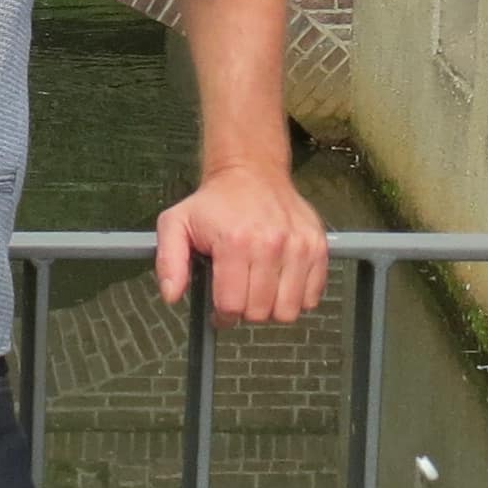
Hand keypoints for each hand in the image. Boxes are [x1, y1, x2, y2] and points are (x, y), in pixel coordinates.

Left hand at [157, 161, 329, 325]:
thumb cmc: (214, 203)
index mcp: (234, 241)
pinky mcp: (319, 247)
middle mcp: (270, 244)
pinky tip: (281, 282)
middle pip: (261, 312)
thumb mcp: (176, 223)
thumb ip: (168, 261)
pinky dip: (298, 298)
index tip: (220, 308)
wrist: (252, 172)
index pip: (232, 305)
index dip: (222, 315)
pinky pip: (313, 297)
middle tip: (240, 293)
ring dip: (273, 308)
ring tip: (261, 289)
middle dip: (246, 311)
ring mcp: (299, 246)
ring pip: (289, 311)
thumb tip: (172, 295)